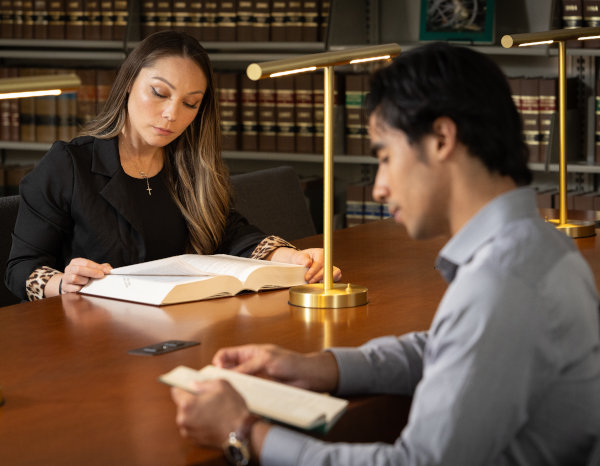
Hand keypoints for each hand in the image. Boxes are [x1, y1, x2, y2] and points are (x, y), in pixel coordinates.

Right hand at [55, 258, 111, 295]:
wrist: (70, 284)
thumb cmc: (84, 275)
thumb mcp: (92, 269)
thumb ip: (101, 268)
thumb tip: (109, 269)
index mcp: (76, 262)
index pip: (86, 263)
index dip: (97, 267)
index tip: (107, 271)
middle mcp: (69, 269)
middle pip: (79, 269)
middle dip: (92, 272)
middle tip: (101, 275)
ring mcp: (65, 278)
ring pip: (75, 278)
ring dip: (84, 281)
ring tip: (88, 282)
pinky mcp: (65, 287)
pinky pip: (74, 289)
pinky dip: (80, 289)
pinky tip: (83, 288)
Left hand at [171, 379, 249, 447]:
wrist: (241, 432)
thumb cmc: (232, 408)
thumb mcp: (221, 385)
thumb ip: (203, 383)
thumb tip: (193, 384)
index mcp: (187, 404)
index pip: (175, 391)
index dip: (184, 387)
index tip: (191, 387)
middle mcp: (183, 419)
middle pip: (182, 404)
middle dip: (192, 400)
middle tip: (208, 398)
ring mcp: (188, 431)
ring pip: (188, 416)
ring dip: (196, 412)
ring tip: (212, 410)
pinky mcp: (195, 440)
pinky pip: (193, 426)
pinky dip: (200, 422)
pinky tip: (213, 419)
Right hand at [213, 344, 338, 392]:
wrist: (307, 377)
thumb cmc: (290, 362)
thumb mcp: (267, 359)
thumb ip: (248, 366)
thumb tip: (230, 374)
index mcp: (248, 353)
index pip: (226, 354)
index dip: (218, 361)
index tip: (215, 370)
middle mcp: (248, 366)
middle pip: (228, 370)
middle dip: (220, 377)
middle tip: (214, 386)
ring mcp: (253, 379)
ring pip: (236, 384)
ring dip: (230, 388)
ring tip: (224, 395)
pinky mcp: (259, 392)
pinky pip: (245, 394)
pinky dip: (240, 397)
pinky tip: (238, 401)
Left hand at [269, 247, 341, 283]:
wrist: (301, 262)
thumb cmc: (300, 259)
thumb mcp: (298, 257)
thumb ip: (302, 259)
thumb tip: (308, 263)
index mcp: (320, 253)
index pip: (320, 262)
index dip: (314, 271)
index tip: (307, 277)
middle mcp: (327, 259)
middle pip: (327, 269)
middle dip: (318, 277)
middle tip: (309, 282)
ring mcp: (331, 266)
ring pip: (335, 273)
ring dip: (326, 280)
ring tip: (316, 283)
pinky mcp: (332, 273)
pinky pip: (337, 277)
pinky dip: (330, 281)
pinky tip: (321, 284)